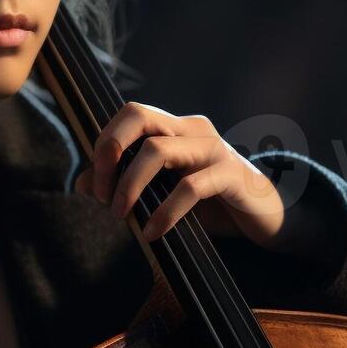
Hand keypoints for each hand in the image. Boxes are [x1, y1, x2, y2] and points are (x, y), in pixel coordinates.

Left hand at [73, 102, 293, 250]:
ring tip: (121, 215)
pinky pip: (191, 187)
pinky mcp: (232, 176)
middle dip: (110, 151)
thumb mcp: (163, 193)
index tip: (95, 187)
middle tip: (102, 193)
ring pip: (159, 151)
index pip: (129, 115)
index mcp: (175, 128)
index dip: (104, 145)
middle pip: (139, 116)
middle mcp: (193, 130)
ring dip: (130, 185)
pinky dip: (165, 211)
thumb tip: (82, 183)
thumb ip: (125, 185)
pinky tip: (153, 233)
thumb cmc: (210, 204)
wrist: (264, 218)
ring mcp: (214, 149)